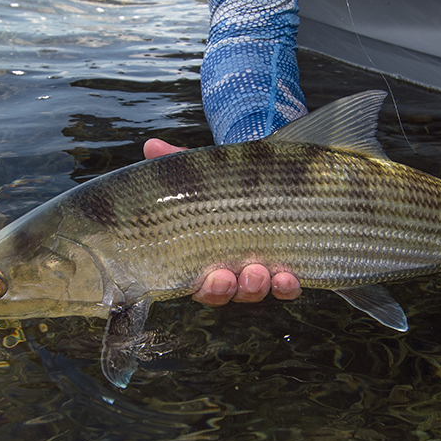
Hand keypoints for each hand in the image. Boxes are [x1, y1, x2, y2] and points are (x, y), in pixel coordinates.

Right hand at [143, 138, 301, 304]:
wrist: (265, 176)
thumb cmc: (225, 185)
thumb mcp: (203, 174)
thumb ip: (177, 163)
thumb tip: (151, 146)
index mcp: (203, 256)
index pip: (199, 284)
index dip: (206, 288)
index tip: (212, 277)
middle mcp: (230, 270)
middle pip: (227, 294)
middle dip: (229, 289)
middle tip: (230, 277)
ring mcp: (258, 272)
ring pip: (254, 292)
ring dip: (256, 288)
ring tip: (260, 273)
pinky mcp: (284, 268)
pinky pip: (285, 289)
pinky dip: (286, 288)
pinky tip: (289, 279)